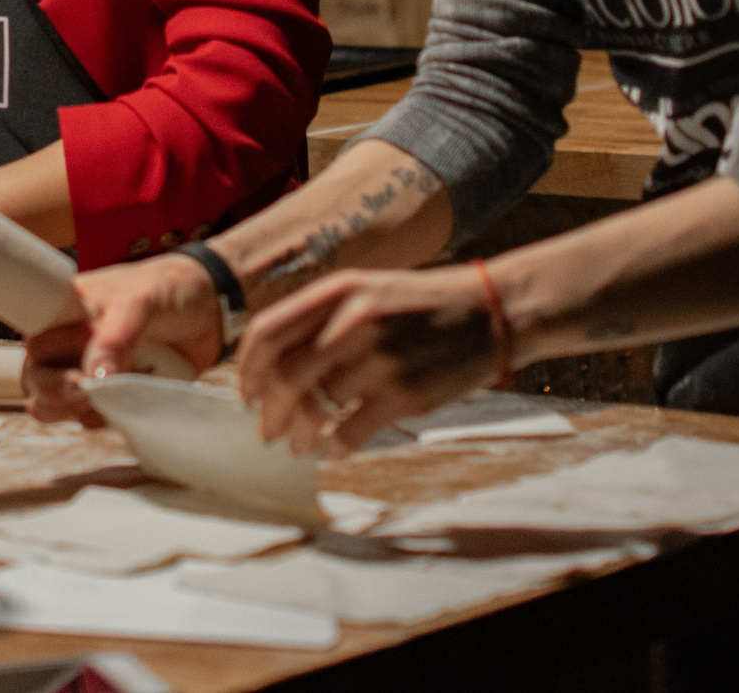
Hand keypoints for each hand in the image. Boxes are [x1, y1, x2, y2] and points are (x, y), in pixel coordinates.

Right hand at [22, 254, 223, 426]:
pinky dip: (108, 419)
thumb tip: (94, 382)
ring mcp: (88, 371)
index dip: (43, 366)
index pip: (31, 346)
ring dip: (82, 411)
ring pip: (59, 406)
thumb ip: (113, 339)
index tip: (76, 378)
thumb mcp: (139, 303)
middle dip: (60, 395)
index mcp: (62, 312)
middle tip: (92, 393)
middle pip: (37, 381)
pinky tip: (132, 402)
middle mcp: (67, 342)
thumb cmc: (168, 290)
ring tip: (116, 396)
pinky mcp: (111, 394)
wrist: (211, 308)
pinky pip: (93, 418)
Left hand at [236, 264, 500, 453]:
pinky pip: (351, 431)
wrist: (492, 310)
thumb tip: (275, 363)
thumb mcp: (367, 289)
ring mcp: (380, 359)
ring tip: (299, 444)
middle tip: (266, 431)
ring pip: (315, 408)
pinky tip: (333, 449)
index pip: (267, 332)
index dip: (247, 369)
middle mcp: (353, 321)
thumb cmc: (422, 303)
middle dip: (268, 412)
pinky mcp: (406, 394)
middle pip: (285, 376)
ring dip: (299, 435)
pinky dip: (333, 446)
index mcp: (337, 290)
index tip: (246, 392)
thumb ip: (322, 316)